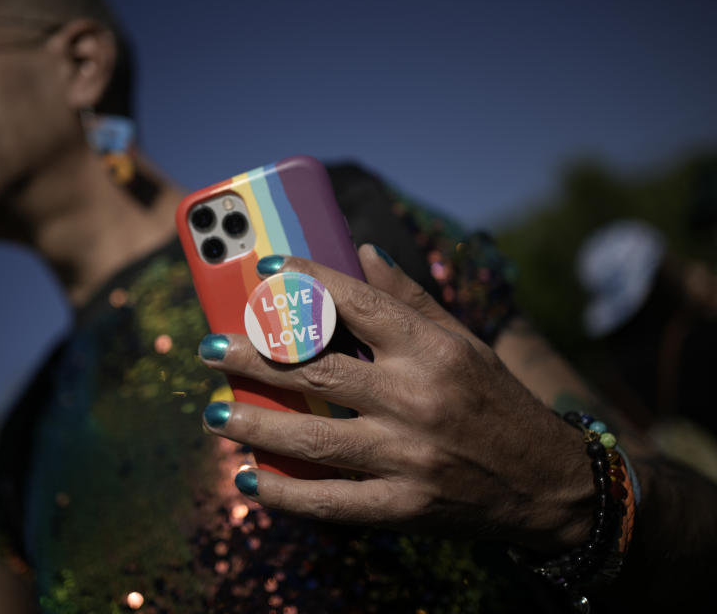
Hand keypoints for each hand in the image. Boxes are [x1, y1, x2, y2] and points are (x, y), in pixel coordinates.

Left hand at [199, 244, 594, 552]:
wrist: (548, 483)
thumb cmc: (497, 400)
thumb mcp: (463, 340)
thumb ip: (408, 297)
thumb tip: (360, 250)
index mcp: (432, 349)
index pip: (356, 301)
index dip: (303, 280)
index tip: (264, 268)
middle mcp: (418, 398)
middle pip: (318, 371)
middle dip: (253, 356)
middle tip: (209, 348)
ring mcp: (410, 457)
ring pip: (314, 438)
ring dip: (255, 424)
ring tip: (216, 413)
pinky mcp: (406, 506)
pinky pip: (332, 503)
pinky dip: (286, 495)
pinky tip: (250, 482)